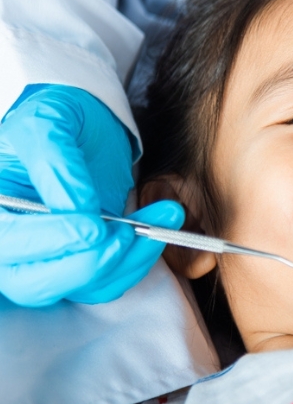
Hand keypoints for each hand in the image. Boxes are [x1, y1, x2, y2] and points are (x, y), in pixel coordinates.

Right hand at [0, 85, 181, 305]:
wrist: (87, 124)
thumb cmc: (59, 117)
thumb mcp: (50, 123)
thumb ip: (57, 165)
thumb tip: (79, 211)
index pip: (8, 243)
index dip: (51, 240)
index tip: (95, 227)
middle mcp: (11, 243)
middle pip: (36, 283)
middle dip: (91, 262)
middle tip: (130, 232)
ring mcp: (47, 257)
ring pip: (79, 286)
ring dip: (128, 259)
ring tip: (165, 216)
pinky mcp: (81, 261)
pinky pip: (107, 282)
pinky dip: (138, 261)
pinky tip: (159, 228)